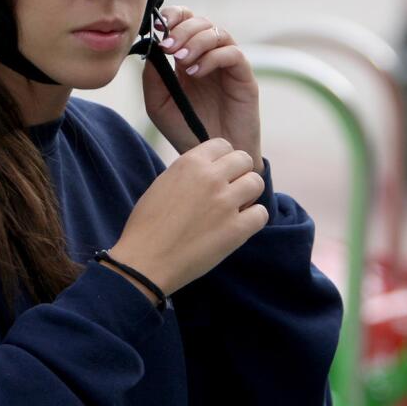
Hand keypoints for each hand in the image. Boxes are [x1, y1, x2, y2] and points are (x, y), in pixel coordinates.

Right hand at [108, 138, 268, 293]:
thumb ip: (188, 172)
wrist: (145, 260)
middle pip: (245, 160)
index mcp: (189, 163)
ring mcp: (226, 203)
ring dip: (248, 194)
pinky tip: (238, 226)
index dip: (223, 159)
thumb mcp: (163, 184)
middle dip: (239, 173)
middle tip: (229, 190)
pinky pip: (261, 213)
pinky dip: (252, 219)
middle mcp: (211, 178)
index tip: (219, 173)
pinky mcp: (236, 229)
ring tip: (234, 208)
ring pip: (256, 183)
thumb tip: (210, 170)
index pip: (223, 145)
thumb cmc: (147, 225)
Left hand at [141, 6, 261, 163]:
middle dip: (181, 29)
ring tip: (182, 62)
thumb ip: (152, 77)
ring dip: (196, 41)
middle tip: (168, 47)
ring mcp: (227, 65)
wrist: (213, 157)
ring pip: (217, 32)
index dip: (172, 16)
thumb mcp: (158, 105)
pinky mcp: (244, 77)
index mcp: (187, 56)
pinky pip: (232, 53)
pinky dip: (212, 57)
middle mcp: (208, 55)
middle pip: (200, 21)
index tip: (158, 28)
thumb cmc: (185, 130)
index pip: (184, 21)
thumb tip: (151, 47)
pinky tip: (196, 73)